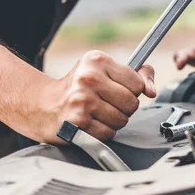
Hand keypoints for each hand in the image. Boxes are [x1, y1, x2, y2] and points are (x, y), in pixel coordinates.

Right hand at [15, 50, 155, 142]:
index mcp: (96, 60)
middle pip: (132, 103)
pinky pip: (109, 133)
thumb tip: (152, 90)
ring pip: (122, 120)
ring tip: (98, 113)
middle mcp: (88, 78)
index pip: (137, 82)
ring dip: (115, 121)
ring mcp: (82, 101)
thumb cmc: (77, 87)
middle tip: (108, 104)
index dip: (133, 90)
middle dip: (125, 107)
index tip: (121, 90)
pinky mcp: (78, 122)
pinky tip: (91, 123)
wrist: (42, 105)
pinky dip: (104, 132)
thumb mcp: (102, 70)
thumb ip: (136, 74)